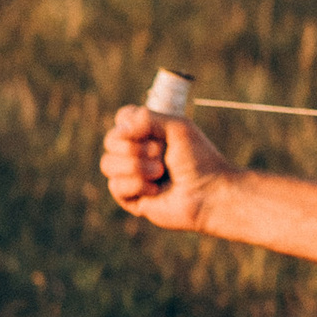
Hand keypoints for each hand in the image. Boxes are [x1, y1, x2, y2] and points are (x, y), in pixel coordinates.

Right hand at [102, 100, 221, 234]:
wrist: (209, 194)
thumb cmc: (199, 160)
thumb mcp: (177, 127)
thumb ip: (147, 118)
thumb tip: (121, 128)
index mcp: (148, 133)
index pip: (121, 119)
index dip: (130, 124)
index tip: (154, 132)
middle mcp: (137, 152)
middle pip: (110, 141)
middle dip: (133, 147)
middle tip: (160, 153)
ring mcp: (132, 175)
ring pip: (108, 164)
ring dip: (135, 166)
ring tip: (160, 172)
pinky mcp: (131, 199)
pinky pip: (115, 186)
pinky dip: (137, 185)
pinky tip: (156, 191)